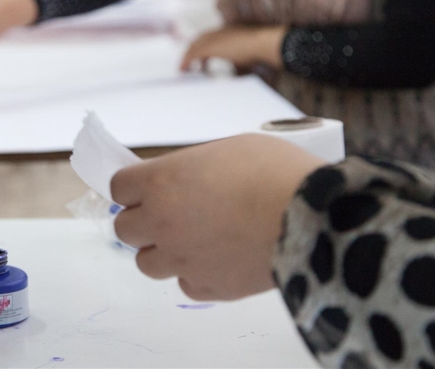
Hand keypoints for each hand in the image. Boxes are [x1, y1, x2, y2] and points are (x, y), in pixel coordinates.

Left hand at [112, 134, 324, 300]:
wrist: (315, 218)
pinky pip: (186, 283)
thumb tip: (183, 180)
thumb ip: (193, 166)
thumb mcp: (230, 148)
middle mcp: (162, 222)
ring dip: (163, 251)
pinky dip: (196, 273)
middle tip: (169, 214)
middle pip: (124, 229)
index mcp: (161, 182)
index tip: (147, 188)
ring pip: (147, 263)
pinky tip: (219, 259)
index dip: (133, 188)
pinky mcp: (208, 286)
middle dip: (142, 220)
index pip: (118, 188)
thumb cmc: (277, 172)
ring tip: (193, 239)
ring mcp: (182, 259)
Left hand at [180, 25, 286, 72]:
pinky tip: (184, 69)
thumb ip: (238, 60)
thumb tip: (238, 69)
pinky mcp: (209, 47)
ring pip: (194, 46)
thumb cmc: (260, 49)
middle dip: (192, 51)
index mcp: (228, 31)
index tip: (202, 58)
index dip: (203, 47)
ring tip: (185, 68)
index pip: (210, 37)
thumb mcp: (246, 54)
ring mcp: (213, 38)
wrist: (262, 42)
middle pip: (199, 40)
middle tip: (189, 64)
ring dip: (188, 57)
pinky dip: (186, 61)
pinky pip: (192, 54)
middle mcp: (219, 32)